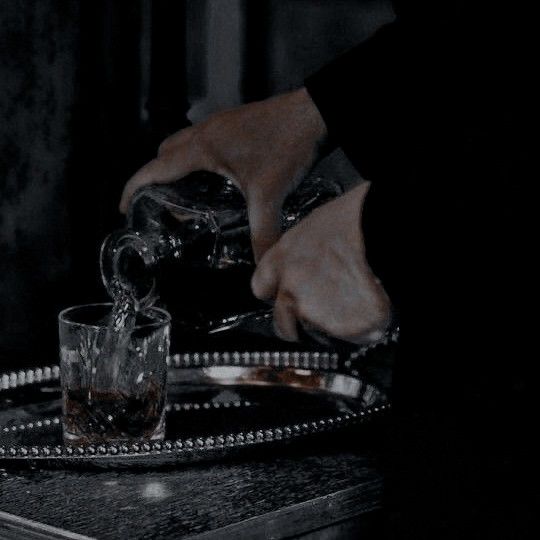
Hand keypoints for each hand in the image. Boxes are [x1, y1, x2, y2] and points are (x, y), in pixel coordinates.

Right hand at [120, 88, 327, 260]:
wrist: (317, 111)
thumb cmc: (290, 145)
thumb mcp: (270, 194)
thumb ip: (263, 233)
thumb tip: (261, 265)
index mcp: (202, 148)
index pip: (154, 168)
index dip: (134, 188)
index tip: (123, 208)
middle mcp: (205, 132)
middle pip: (164, 155)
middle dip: (157, 180)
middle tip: (167, 208)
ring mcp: (220, 125)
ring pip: (183, 146)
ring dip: (178, 169)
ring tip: (190, 198)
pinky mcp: (234, 124)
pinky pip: (203, 142)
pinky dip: (198, 161)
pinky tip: (219, 181)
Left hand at [251, 183, 390, 344]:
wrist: (381, 232)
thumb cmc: (356, 219)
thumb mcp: (317, 225)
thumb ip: (305, 252)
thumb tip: (313, 261)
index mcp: (281, 259)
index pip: (261, 288)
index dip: (277, 294)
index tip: (288, 295)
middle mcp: (290, 288)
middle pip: (282, 323)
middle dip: (299, 326)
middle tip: (323, 315)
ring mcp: (311, 312)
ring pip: (316, 334)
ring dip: (331, 328)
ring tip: (355, 306)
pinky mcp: (339, 328)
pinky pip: (349, 338)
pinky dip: (360, 330)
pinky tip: (371, 308)